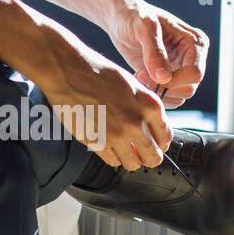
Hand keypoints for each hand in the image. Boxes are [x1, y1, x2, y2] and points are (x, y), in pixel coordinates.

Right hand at [37, 33, 172, 170]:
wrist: (68, 70)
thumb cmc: (96, 72)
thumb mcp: (131, 84)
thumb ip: (145, 107)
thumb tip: (151, 126)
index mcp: (149, 106)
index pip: (166, 138)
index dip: (160, 143)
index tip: (154, 143)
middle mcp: (136, 123)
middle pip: (153, 156)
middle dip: (149, 156)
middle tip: (141, 152)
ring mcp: (116, 135)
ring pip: (133, 163)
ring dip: (130, 159)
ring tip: (123, 150)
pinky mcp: (97, 142)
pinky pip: (112, 162)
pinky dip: (112, 157)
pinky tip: (108, 145)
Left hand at [106, 0, 208, 108]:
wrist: (120, 19)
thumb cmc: (133, 16)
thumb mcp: (143, 27)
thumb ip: (154, 52)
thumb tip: (164, 78)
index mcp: (195, 42)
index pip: (195, 73)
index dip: (173, 81)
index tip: (147, 74)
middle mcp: (192, 57)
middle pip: (189, 88)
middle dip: (164, 87)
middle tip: (140, 75)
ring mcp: (181, 69)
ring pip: (180, 96)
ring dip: (158, 92)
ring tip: (139, 75)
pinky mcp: (169, 77)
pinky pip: (169, 97)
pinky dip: (154, 94)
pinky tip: (140, 79)